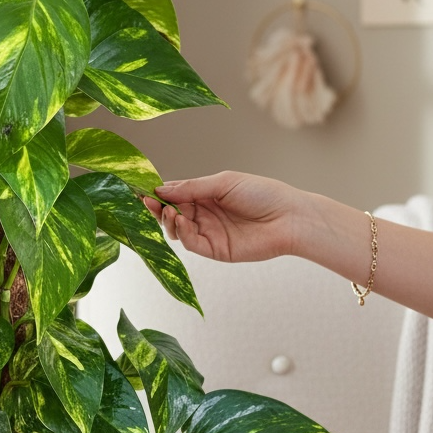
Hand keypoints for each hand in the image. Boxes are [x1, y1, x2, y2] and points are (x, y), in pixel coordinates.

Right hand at [145, 171, 300, 262]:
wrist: (289, 218)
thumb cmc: (262, 193)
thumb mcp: (224, 182)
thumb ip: (192, 187)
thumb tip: (161, 189)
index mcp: (206, 195)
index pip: (175, 194)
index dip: (159, 193)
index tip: (143, 190)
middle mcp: (204, 214)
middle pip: (171, 213)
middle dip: (157, 208)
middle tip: (146, 202)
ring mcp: (208, 233)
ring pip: (176, 229)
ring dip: (167, 220)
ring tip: (167, 211)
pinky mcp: (214, 250)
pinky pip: (190, 242)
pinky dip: (181, 232)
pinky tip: (181, 221)